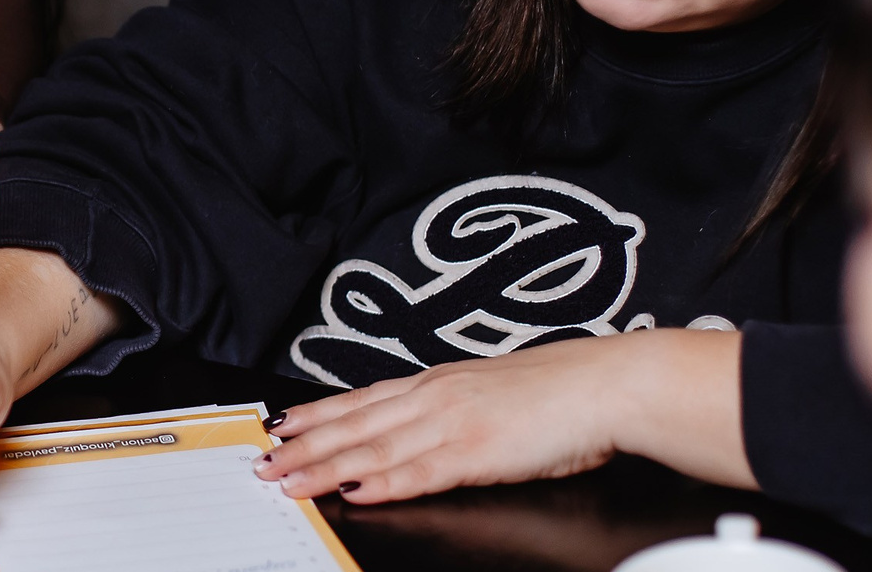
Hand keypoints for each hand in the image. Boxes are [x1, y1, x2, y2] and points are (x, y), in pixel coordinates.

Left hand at [255, 334, 637, 504]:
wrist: (607, 384)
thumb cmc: (560, 392)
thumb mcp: (491, 393)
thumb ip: (453, 408)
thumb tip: (423, 427)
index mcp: (439, 382)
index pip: (362, 398)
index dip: (318, 413)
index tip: (281, 424)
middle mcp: (435, 396)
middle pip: (356, 424)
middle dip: (304, 445)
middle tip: (264, 459)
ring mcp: (454, 423)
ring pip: (374, 447)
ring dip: (325, 466)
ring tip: (288, 480)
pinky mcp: (478, 452)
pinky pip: (421, 471)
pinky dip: (383, 481)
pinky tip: (356, 490)